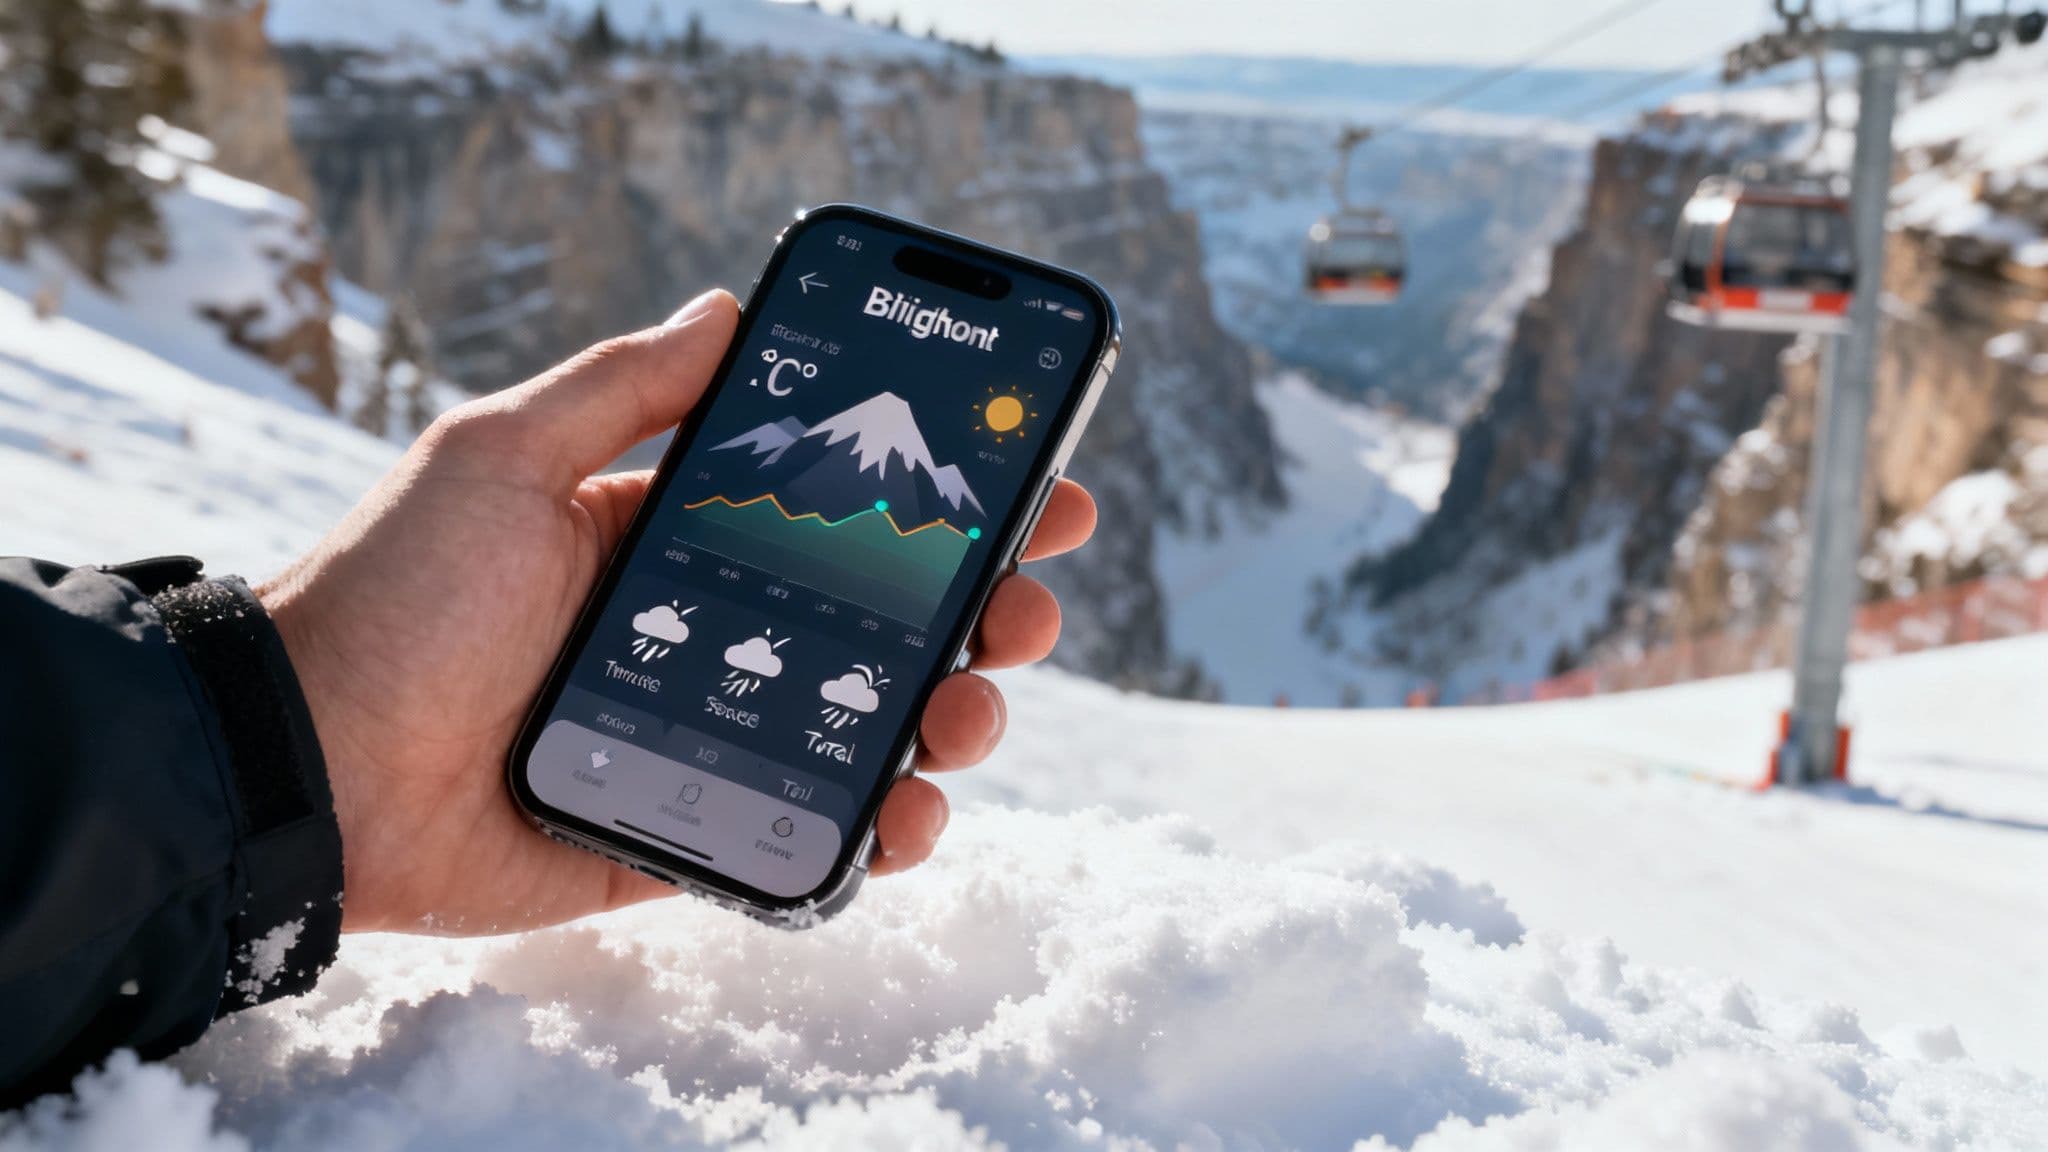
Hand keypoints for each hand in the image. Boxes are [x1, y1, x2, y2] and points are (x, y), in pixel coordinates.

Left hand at [259, 290, 1095, 934]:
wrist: (309, 768)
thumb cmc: (395, 596)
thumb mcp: (502, 457)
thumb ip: (619, 386)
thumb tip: (727, 305)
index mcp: (672, 541)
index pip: (838, 515)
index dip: (941, 501)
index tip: (1035, 485)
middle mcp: (710, 637)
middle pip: (882, 626)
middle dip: (980, 612)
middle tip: (1026, 606)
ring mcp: (708, 737)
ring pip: (869, 730)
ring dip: (950, 718)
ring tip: (968, 712)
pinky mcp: (688, 832)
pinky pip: (809, 837)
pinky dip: (879, 834)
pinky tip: (911, 814)